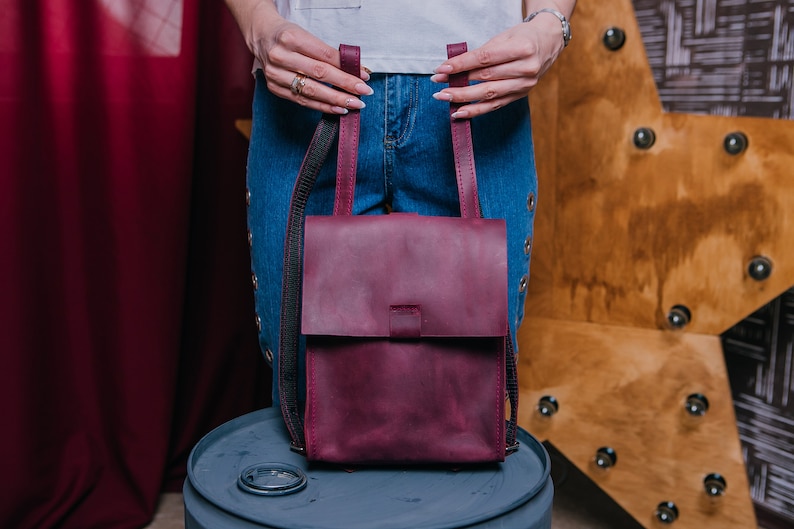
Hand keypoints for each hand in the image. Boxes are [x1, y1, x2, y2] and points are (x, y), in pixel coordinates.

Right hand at [244, 3, 372, 113]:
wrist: (261, 36)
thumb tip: (356, 71)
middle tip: (363, 93)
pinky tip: (337, 109)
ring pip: (311, 91)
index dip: (346, 67)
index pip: (325, 55)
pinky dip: (322, 106)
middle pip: (319, 74)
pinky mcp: (274, 88)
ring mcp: (275, 74)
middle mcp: (281, 56)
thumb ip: (328, 53)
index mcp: (291, 38)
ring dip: (335, 100)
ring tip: (353, 104)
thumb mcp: (307, 36)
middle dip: (345, 85)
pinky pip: (302, 101)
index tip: (364, 76)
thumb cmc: (288, 35)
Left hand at [430, 17, 565, 118]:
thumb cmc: (522, 38)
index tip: (441, 70)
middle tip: (438, 86)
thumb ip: (480, 53)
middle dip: (458, 83)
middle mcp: (526, 68)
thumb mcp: (503, 38)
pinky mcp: (521, 95)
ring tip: (444, 98)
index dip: (461, 65)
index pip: (484, 59)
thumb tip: (452, 69)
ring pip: (489, 94)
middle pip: (485, 78)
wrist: (549, 43)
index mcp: (522, 48)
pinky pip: (495, 105)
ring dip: (464, 99)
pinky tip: (460, 112)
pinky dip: (476, 110)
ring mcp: (525, 84)